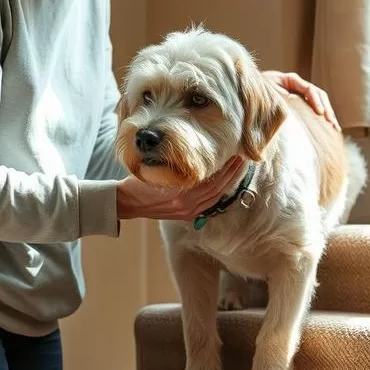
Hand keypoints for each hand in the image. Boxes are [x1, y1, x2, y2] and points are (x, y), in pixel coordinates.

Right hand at [116, 157, 244, 220]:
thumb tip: (195, 154)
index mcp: (180, 193)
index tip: (233, 153)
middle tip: (242, 158)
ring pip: (215, 196)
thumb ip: (175, 167)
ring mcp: (187, 212)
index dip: (225, 167)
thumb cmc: (139, 182)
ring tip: (238, 168)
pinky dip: (219, 193)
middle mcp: (186, 205)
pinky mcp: (186, 216)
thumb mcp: (155, 169)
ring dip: (229, 182)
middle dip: (232, 173)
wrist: (127, 202)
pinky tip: (225, 183)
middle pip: (217, 188)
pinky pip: (209, 205)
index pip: (210, 179)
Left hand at [261, 70, 339, 130]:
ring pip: (320, 103)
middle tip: (332, 124)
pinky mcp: (300, 104)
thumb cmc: (256, 93)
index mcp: (290, 80)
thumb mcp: (267, 95)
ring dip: (327, 115)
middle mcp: (298, 86)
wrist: (249, 91)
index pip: (309, 89)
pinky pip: (313, 110)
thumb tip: (290, 111)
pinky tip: (328, 129)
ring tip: (335, 128)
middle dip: (327, 110)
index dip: (315, 101)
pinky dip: (321, 119)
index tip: (320, 113)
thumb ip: (279, 100)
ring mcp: (300, 94)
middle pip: (319, 95)